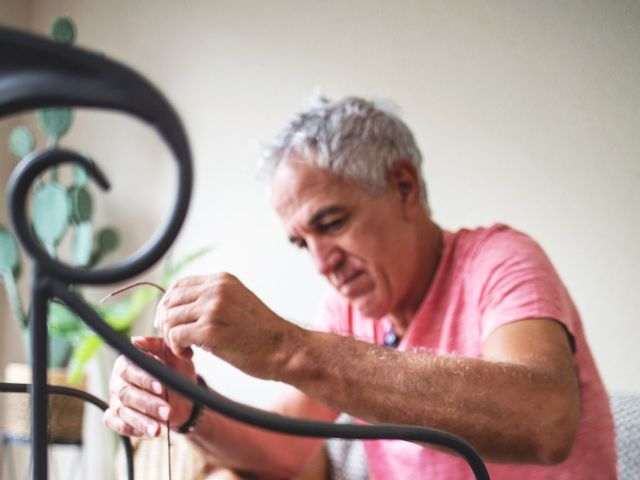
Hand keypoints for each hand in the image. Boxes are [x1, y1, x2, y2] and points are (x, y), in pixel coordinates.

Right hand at [103, 336, 196, 436]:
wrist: (183, 395)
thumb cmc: (177, 372)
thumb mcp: (174, 356)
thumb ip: (157, 345)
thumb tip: (137, 340)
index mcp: (128, 363)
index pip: (130, 370)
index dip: (144, 380)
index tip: (162, 387)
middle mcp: (118, 381)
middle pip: (126, 393)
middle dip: (148, 404)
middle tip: (167, 411)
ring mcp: (116, 400)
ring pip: (122, 411)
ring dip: (142, 421)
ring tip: (159, 428)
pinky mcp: (117, 416)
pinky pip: (115, 424)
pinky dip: (129, 429)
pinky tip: (146, 432)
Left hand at [156, 273, 299, 379]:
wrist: (285, 349)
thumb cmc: (263, 334)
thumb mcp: (238, 304)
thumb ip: (213, 301)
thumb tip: (179, 310)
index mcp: (223, 280)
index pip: (179, 285)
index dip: (168, 305)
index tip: (170, 323)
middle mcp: (216, 289)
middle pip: (170, 301)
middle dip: (166, 322)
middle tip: (177, 340)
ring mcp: (213, 308)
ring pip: (169, 319)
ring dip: (172, 337)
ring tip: (188, 349)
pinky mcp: (210, 330)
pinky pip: (175, 336)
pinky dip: (177, 348)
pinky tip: (191, 354)